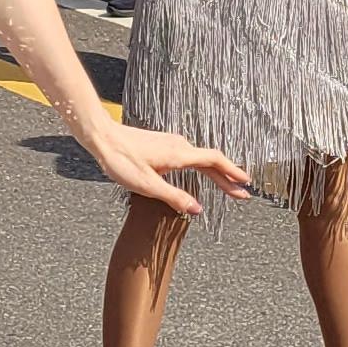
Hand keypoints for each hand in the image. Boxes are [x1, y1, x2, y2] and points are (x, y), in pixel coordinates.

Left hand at [92, 124, 248, 220]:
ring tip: (225, 185)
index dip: (232, 173)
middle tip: (241, 194)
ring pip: (200, 159)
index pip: (215, 162)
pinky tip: (198, 174)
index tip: (245, 183)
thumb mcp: (147, 185)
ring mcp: (171, 143)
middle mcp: (179, 145)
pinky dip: (202, 167)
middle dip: (227, 178)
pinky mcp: (162, 145)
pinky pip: (190, 156)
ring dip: (215, 173)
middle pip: (211, 162)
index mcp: (179, 154)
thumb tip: (198, 209)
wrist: (102, 137)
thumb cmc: (121, 160)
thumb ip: (174, 197)